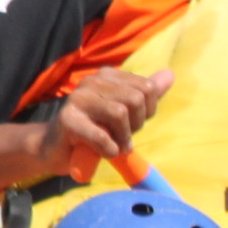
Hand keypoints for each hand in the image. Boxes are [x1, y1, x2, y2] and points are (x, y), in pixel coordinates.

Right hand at [39, 68, 170, 179]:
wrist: (57, 148)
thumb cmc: (96, 130)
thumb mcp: (126, 112)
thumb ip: (147, 94)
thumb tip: (170, 75)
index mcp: (108, 75)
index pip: (147, 88)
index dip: (146, 112)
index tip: (131, 124)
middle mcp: (92, 81)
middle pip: (136, 99)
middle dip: (135, 125)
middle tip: (122, 138)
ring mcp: (77, 98)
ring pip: (119, 113)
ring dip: (122, 138)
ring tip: (113, 145)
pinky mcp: (67, 119)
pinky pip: (101, 135)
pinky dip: (109, 149)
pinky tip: (104, 152)